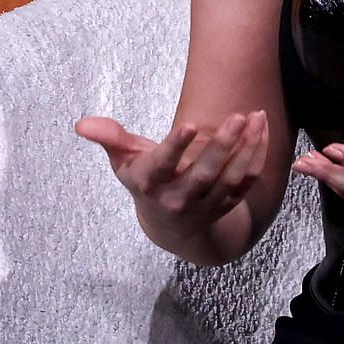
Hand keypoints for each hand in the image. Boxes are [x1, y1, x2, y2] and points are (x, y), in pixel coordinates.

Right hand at [73, 109, 267, 233]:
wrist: (170, 227)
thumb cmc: (145, 181)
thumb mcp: (123, 162)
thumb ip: (109, 138)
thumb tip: (81, 124)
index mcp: (150, 184)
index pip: (163, 166)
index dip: (175, 147)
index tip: (190, 125)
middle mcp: (177, 200)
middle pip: (203, 174)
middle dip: (222, 145)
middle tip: (237, 116)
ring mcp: (204, 206)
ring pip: (230, 179)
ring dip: (246, 149)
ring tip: (256, 118)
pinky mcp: (226, 206)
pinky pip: (245, 184)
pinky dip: (256, 159)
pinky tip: (262, 132)